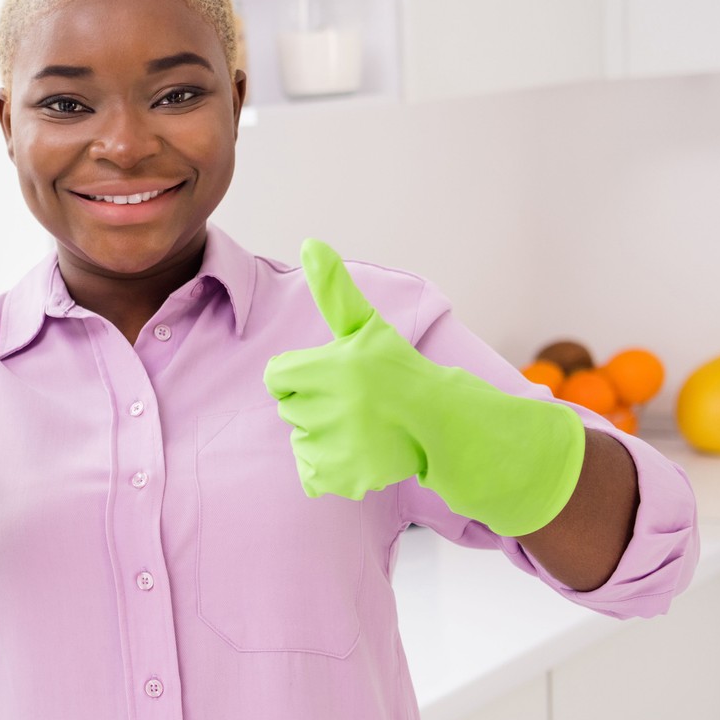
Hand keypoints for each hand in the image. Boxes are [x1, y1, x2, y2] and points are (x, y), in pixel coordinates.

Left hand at [262, 238, 583, 535]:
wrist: (443, 421)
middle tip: (356, 402)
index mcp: (328, 369)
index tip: (335, 377)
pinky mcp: (343, 477)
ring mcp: (335, 446)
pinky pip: (311, 473)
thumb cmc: (398, 368)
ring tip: (361, 426)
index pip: (277, 377)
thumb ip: (333, 289)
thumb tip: (309, 242)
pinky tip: (359, 451)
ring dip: (323, 436)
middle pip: (289, 409)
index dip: (302, 376)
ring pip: (300, 440)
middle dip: (316, 405)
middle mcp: (329, 408)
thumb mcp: (366, 326)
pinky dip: (329, 467)